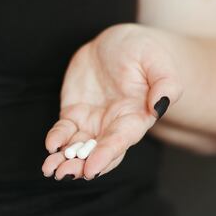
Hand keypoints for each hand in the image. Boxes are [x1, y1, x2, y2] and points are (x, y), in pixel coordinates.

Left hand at [42, 23, 182, 180]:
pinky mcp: (75, 113)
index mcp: (135, 118)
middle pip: (96, 152)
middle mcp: (113, 125)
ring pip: (77, 147)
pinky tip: (50, 146)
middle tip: (63, 174)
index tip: (92, 169)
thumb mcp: (158, 60)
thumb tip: (161, 106)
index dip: (105, 155)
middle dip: (80, 165)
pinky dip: (56, 139)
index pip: (120, 141)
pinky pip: (63, 131)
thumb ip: (166, 84)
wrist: (118, 42)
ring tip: (49, 169)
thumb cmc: (143, 50)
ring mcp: (93, 121)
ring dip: (64, 159)